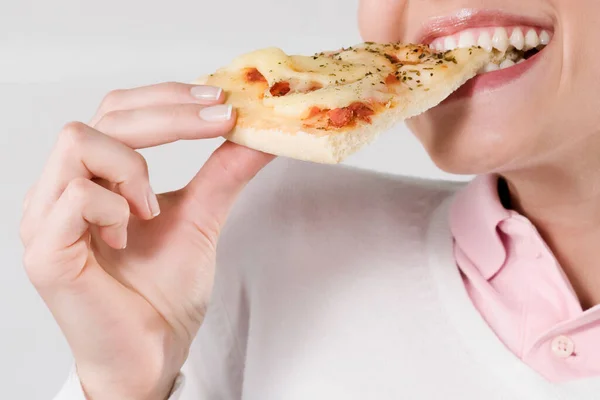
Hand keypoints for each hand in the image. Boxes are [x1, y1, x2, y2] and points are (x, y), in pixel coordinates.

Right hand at [20, 82, 273, 399]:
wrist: (152, 352)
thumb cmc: (163, 292)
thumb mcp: (200, 218)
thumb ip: (222, 173)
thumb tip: (259, 134)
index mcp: (93, 178)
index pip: (119, 111)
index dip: (167, 97)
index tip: (220, 99)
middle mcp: (61, 190)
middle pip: (103, 116)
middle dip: (170, 115)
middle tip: (221, 121)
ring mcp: (45, 219)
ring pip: (79, 142)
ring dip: (133, 169)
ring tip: (151, 210)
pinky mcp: (45, 251)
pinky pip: (76, 196)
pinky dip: (116, 208)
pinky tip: (128, 237)